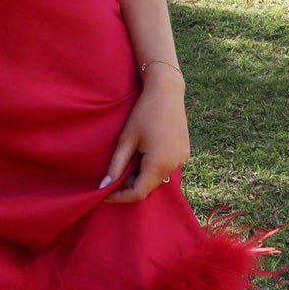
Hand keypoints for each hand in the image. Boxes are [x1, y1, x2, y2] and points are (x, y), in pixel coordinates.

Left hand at [102, 67, 189, 203]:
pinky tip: (145, 151)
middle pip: (148, 187)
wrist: (166, 92)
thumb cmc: (143, 112)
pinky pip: (166, 168)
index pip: (138, 193)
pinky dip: (153, 167)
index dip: (120, 197)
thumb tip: (103, 186)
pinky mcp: (184, 153)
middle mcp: (174, 165)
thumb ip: (115, 166)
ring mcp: (182, 160)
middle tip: (115, 173)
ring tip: (130, 157)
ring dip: (142, 175)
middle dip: (130, 185)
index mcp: (158, 163)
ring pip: (157, 178)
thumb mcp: (126, 139)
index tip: (104, 194)